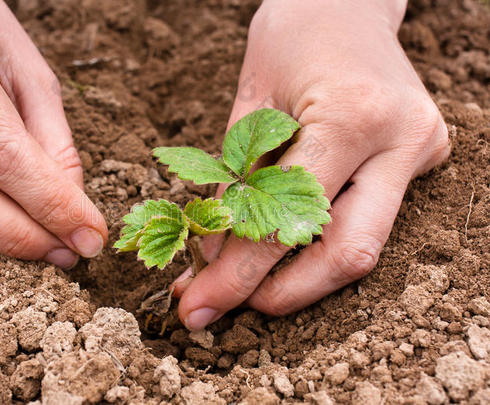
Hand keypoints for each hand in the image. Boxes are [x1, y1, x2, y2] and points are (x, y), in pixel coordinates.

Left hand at [173, 0, 449, 329]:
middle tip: (225, 305)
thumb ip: (236, 184)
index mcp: (351, 116)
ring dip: (302, 277)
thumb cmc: (290, 38)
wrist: (345, 3)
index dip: (237, 275)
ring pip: (365, 246)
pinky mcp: (421, 158)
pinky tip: (280, 248)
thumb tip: (214, 258)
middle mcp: (400, 140)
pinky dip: (319, 244)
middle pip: (347, 254)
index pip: (287, 221)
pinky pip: (368, 219)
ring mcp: (420, 150)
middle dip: (282, 294)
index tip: (196, 305)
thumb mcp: (248, 106)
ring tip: (246, 283)